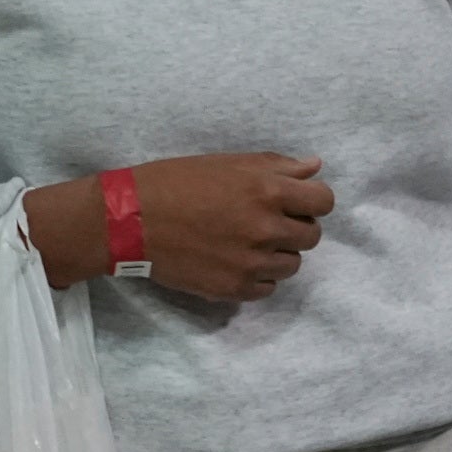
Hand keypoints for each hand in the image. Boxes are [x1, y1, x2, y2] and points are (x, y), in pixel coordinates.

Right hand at [29, 152, 334, 298]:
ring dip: (278, 254)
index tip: (296, 202)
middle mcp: (266, 228)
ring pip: (292, 264)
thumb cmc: (174, 182)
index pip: (324, 202)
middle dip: (295, 227)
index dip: (312, 201)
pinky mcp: (233, 288)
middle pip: (312, 236)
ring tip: (247, 242)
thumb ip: (276, 166)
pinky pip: (268, 288)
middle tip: (266, 221)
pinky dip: (257, 277)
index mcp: (267, 192)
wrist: (127, 219)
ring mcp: (251, 262)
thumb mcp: (226, 163)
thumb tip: (315, 167)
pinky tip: (235, 261)